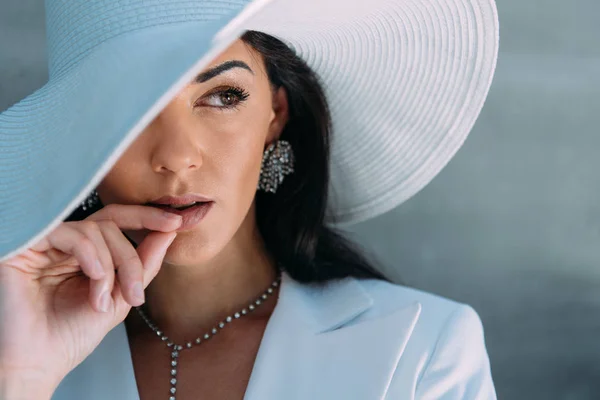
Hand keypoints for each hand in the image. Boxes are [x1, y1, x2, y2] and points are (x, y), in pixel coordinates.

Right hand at [0, 204, 181, 394]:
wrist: (39, 363)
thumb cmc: (73, 334)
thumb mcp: (121, 297)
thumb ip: (144, 264)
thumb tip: (169, 232)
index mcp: (86, 251)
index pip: (118, 221)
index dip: (148, 217)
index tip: (178, 221)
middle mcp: (65, 242)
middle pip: (111, 222)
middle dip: (133, 255)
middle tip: (138, 289)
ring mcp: (46, 241)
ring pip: (95, 230)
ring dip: (111, 266)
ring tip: (104, 301)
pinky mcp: (26, 245)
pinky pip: (69, 234)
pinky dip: (90, 255)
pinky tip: (95, 278)